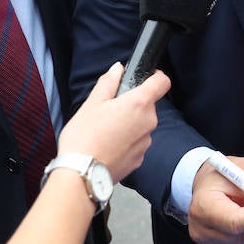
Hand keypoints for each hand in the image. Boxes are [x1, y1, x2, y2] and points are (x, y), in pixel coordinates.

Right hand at [58, 62, 169, 183]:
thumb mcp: (92, 104)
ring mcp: (146, 142)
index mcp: (139, 104)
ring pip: (141, 125)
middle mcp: (149, 122)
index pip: (162, 82)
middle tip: (109, 110)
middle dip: (132, 104)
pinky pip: (137, 143)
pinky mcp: (140, 159)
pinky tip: (108, 145)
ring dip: (130, 124)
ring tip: (106, 131)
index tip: (144, 78)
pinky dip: (127, 141)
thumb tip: (118, 69)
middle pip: (148, 105)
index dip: (155, 76)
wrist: (82, 175)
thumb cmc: (84, 137)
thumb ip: (108, 83)